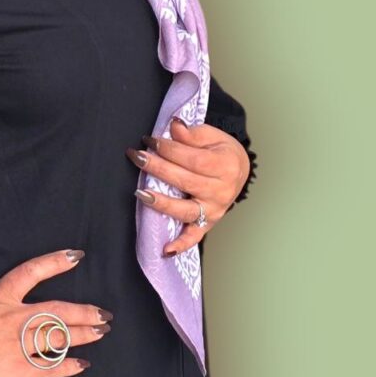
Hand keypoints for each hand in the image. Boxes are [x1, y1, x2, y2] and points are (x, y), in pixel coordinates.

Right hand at [0, 249, 110, 376]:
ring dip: (84, 335)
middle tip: (105, 314)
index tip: (77, 256)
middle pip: (59, 310)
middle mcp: (16, 317)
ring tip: (102, 333)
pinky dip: (68, 367)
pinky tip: (83, 366)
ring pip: (60, 336)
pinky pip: (49, 367)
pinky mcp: (18, 369)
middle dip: (84, 312)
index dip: (56, 262)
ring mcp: (20, 343)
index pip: (33, 272)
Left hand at [127, 117, 250, 255]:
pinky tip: (166, 249)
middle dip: (158, 168)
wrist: (238, 169)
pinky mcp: (208, 223)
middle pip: (185, 181)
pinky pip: (194, 237)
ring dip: (162, 203)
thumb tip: (174, 127)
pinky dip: (181, 245)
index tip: (149, 140)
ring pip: (186, 210)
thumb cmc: (220, 150)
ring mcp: (215, 210)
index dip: (168, 149)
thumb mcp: (211, 135)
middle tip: (137, 157)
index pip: (192, 159)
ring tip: (140, 193)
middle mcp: (222, 191)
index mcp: (225, 165)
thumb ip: (191, 133)